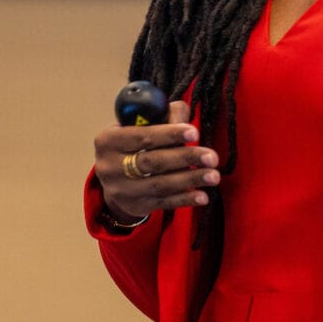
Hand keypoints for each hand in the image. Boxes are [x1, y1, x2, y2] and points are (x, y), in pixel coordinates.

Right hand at [92, 99, 220, 222]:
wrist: (117, 176)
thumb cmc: (135, 143)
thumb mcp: (142, 124)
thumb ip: (164, 115)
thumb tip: (184, 118)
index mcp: (108, 140)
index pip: (141, 136)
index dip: (169, 134)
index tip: (194, 132)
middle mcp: (109, 167)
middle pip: (152, 162)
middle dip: (185, 158)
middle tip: (212, 157)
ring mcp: (121, 190)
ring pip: (159, 184)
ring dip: (190, 180)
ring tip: (213, 176)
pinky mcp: (134, 206)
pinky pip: (163, 203)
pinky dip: (184, 199)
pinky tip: (202, 196)